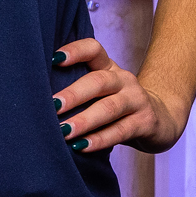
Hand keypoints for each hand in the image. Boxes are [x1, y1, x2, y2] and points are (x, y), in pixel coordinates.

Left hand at [50, 37, 185, 152]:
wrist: (160, 119)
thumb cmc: (116, 107)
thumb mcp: (101, 92)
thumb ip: (78, 91)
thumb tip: (35, 100)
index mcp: (109, 67)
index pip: (93, 49)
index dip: (75, 51)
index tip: (54, 59)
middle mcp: (123, 79)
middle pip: (99, 81)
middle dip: (74, 94)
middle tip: (53, 106)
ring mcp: (137, 100)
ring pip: (109, 108)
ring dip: (85, 120)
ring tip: (64, 131)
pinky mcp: (145, 122)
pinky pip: (121, 130)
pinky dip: (100, 139)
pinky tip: (82, 147)